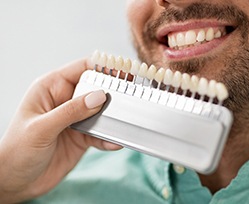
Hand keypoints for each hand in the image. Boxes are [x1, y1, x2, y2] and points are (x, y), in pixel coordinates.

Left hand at [0, 58, 121, 202]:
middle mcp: (65, 101)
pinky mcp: (82, 137)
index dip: (103, 67)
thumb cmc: (16, 151)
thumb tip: (99, 97)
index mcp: (51, 89)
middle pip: (96, 89)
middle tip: (130, 98)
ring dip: (113, 118)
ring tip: (124, 122)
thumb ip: (71, 111)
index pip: (81, 68)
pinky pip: (101, 133)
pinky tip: (114, 142)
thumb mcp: (42, 128)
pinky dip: (109, 137)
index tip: (122, 71)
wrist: (16, 182)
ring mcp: (75, 119)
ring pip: (102, 112)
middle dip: (113, 93)